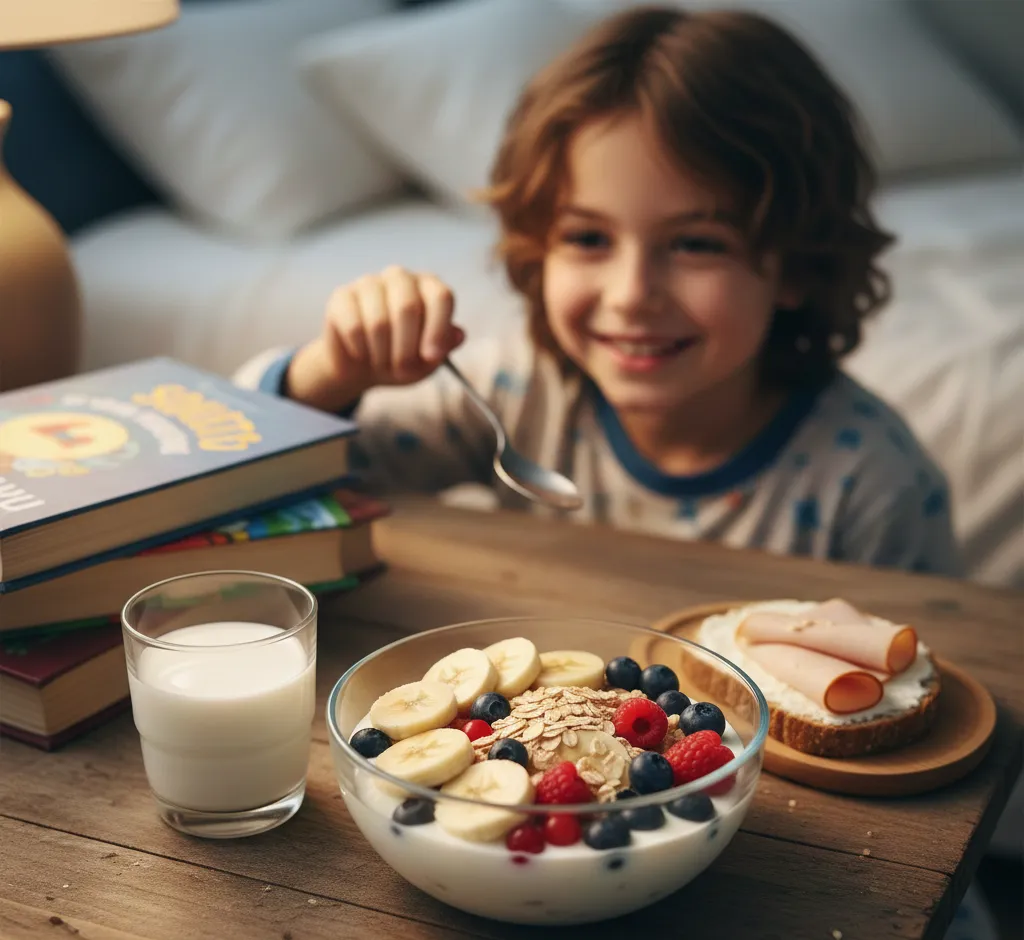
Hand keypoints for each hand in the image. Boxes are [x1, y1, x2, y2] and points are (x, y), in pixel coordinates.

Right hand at [287, 266, 464, 411]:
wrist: (361, 368)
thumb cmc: (401, 360)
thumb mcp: (428, 361)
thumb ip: (445, 346)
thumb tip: (458, 335)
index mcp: (428, 287)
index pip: (440, 296)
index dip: (437, 329)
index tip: (431, 357)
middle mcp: (400, 278)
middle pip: (407, 307)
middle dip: (406, 349)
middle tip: (403, 370)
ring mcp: (369, 283)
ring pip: (379, 321)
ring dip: (382, 354)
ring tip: (382, 363)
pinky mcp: (341, 297)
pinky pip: (353, 327)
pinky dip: (361, 350)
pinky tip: (362, 352)